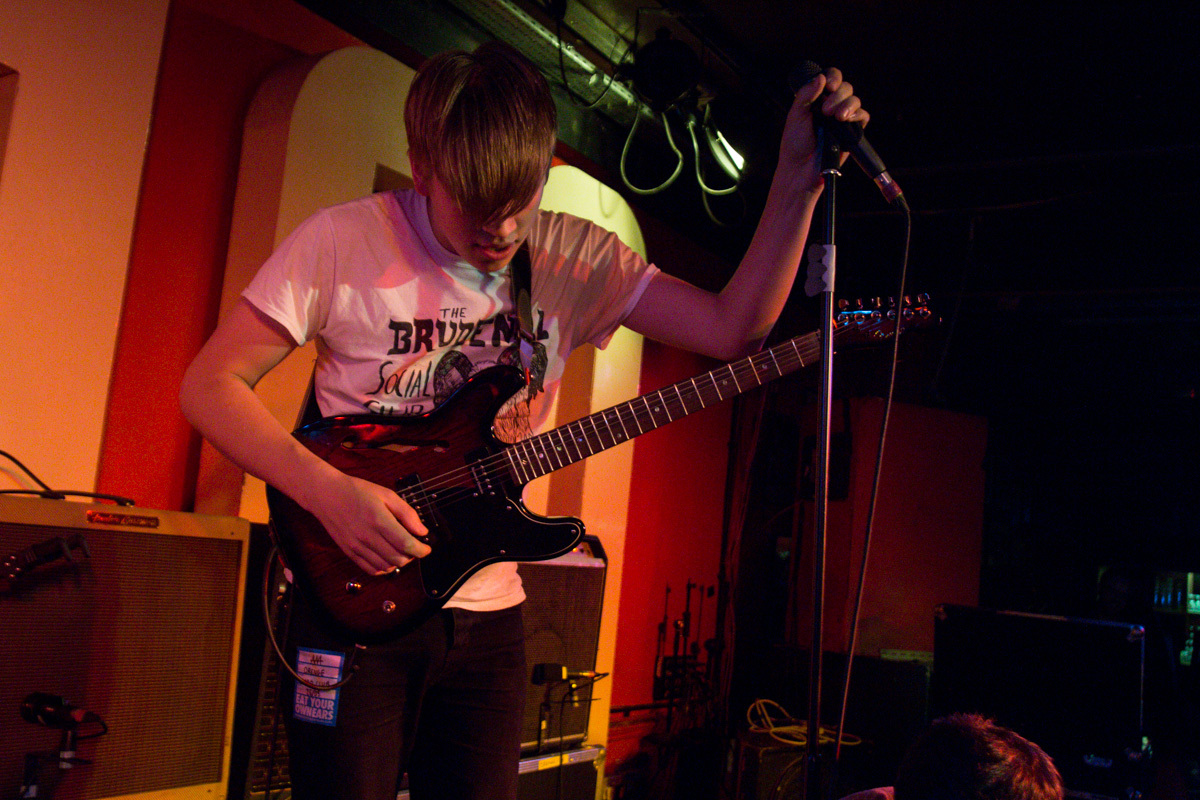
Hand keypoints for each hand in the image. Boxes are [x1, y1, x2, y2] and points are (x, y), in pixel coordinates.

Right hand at [310, 472, 431, 573]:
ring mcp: (356, 546)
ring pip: (386, 567)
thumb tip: (422, 531)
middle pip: (398, 559)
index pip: (406, 544)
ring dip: (399, 563)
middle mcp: (367, 536)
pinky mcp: (349, 552)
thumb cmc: (357, 491)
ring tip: (402, 552)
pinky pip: (370, 570)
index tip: (427, 548)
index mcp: (379, 520)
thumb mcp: (387, 494)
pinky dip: (383, 569)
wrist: (326, 494)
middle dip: (412, 557)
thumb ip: (407, 513)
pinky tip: (387, 559)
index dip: (421, 550)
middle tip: (415, 548)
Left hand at [782, 67, 869, 190]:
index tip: (828, 86)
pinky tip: (846, 121)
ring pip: (855, 100)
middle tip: (826, 110)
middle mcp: (831, 107)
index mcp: (817, 100)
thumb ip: (806, 94)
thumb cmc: (795, 144)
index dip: (833, 78)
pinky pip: (863, 116)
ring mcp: (842, 119)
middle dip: (838, 95)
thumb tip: (821, 77)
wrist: (801, 169)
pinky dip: (857, 115)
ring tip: (836, 117)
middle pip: (845, 87)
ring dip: (847, 104)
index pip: (830, 79)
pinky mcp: (852, 132)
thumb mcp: (796, 115)